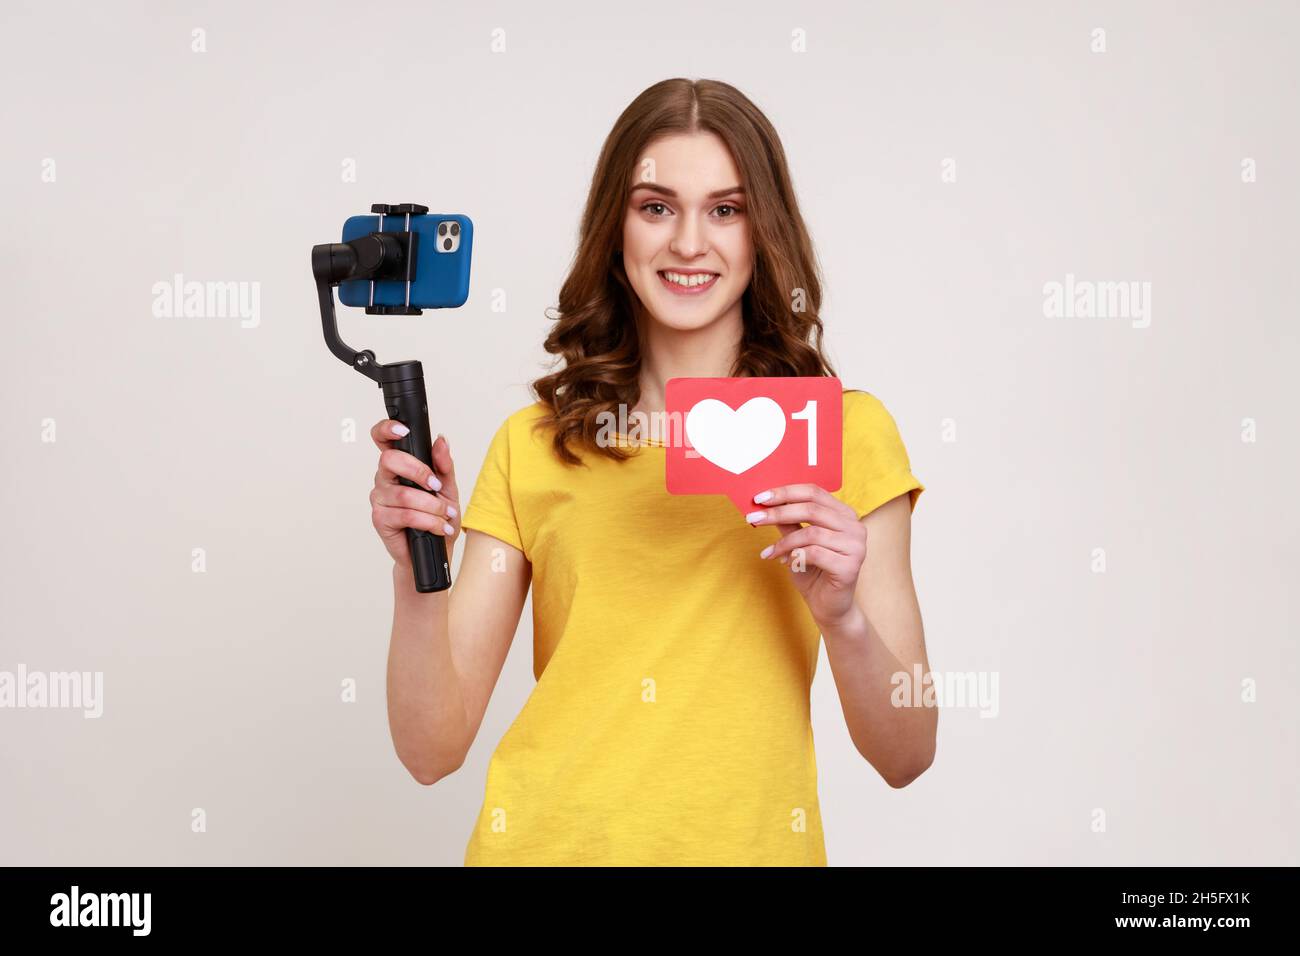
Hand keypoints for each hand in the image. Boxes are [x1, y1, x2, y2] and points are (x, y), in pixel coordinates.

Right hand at [368, 419, 460, 569]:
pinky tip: (439, 526)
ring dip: (432, 505)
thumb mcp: (448, 488)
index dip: (386, 430)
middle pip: (390, 461)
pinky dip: (429, 521)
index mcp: (398, 466)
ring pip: (404, 494)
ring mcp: (380, 499)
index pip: (383, 440)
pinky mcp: (380, 519)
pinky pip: (405, 515)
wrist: (435, 551)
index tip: (403, 430)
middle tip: (436, 485)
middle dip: (418, 471)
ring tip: (446, 515)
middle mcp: (385, 479)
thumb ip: (444, 465)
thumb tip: (441, 441)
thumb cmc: (438, 517)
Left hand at [745, 483, 866, 626]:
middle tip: (753, 518)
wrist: (830, 608)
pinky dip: (794, 556)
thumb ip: (788, 523)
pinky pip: (814, 553)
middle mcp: (855, 527)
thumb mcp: (796, 543)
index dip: (785, 492)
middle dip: (778, 512)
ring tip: (769, 552)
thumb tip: (765, 504)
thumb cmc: (814, 573)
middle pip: (812, 509)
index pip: (814, 492)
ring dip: (784, 542)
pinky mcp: (850, 566)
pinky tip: (784, 563)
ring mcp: (856, 546)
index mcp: (844, 514)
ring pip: (811, 532)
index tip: (759, 498)